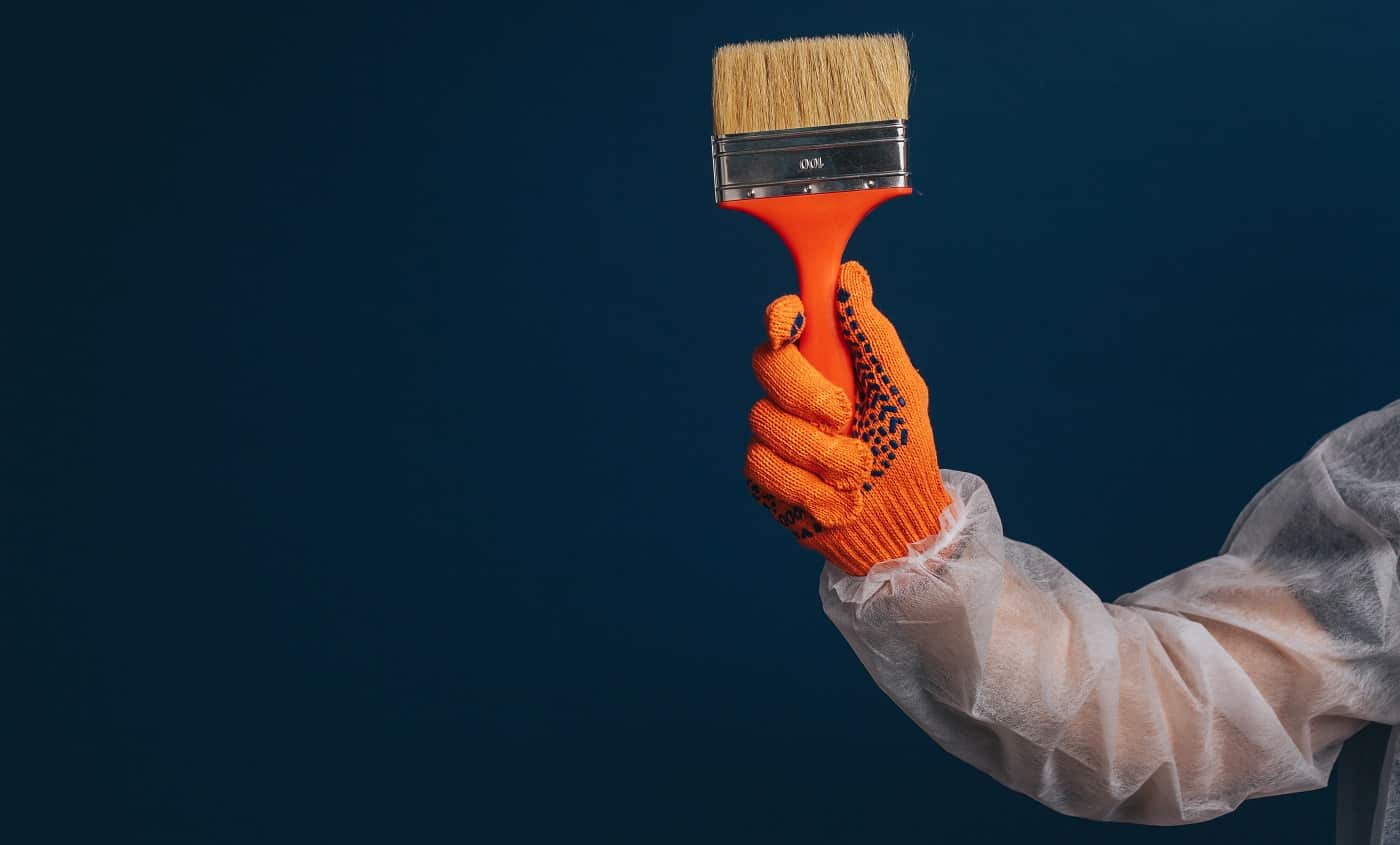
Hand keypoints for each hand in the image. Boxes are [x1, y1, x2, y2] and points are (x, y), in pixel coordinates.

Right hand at [745, 261, 952, 575]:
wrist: (898, 522)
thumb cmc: (904, 452)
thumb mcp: (900, 390)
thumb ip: (873, 337)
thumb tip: (851, 276)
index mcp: (824, 361)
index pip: (787, 321)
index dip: (781, 314)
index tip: (792, 322)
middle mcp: (791, 391)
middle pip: (767, 364)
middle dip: (805, 392)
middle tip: (842, 417)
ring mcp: (773, 432)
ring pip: (765, 420)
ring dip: (819, 452)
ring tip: (856, 472)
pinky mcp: (763, 474)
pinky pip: (762, 464)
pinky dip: (805, 485)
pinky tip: (833, 497)